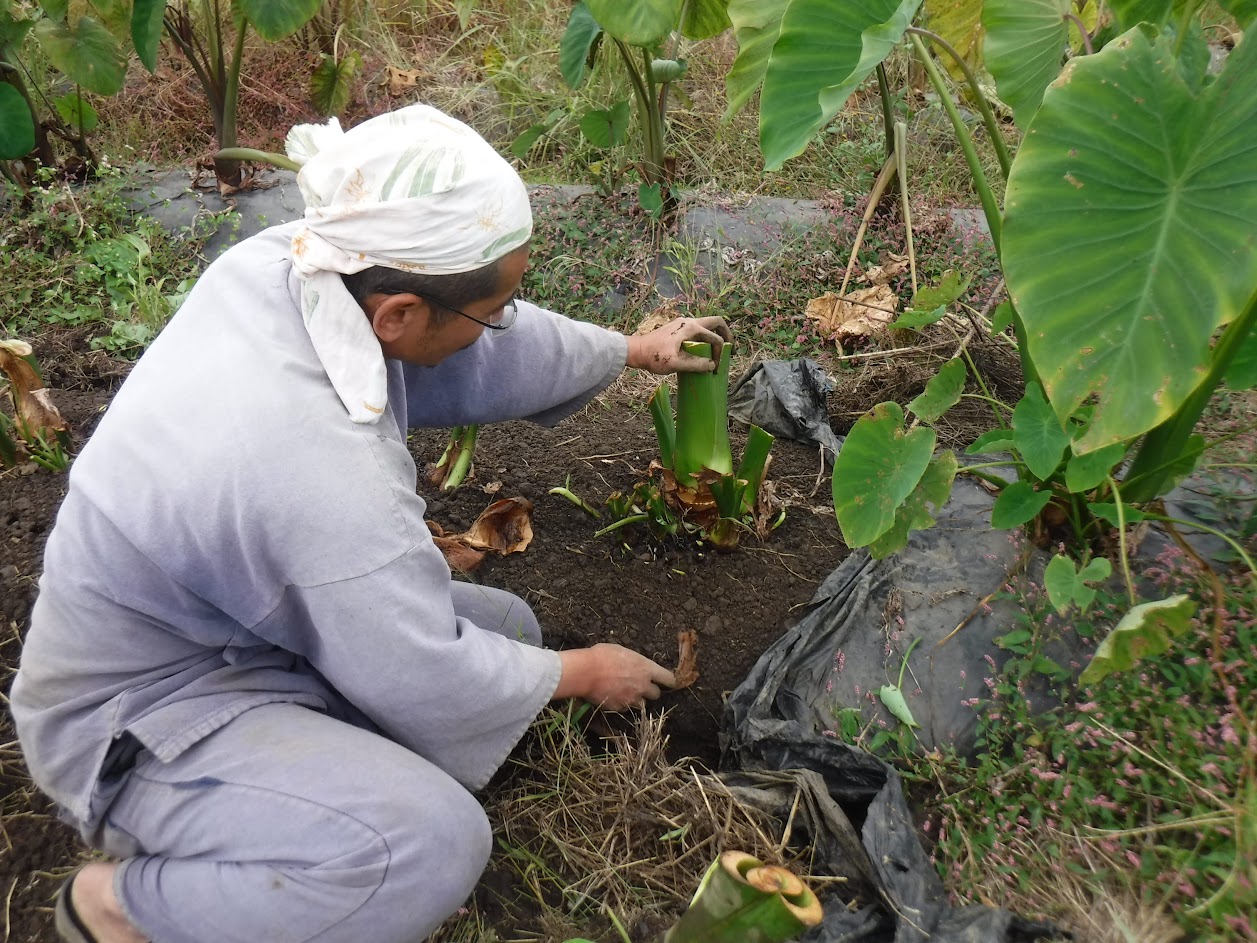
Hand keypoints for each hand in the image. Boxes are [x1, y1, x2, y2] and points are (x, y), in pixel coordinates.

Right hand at [554, 643, 676, 710]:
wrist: (585, 672)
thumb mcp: (621, 651)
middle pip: (656, 694)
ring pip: (642, 704)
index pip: (668, 679)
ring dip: (637, 699)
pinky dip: (623, 704)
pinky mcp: (620, 707)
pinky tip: (615, 697)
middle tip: (641, 686)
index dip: (669, 681)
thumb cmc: (602, 656)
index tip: (667, 682)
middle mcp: (643, 686)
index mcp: (646, 669)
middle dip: (650, 691)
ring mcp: (631, 699)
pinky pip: (626, 708)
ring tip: (626, 693)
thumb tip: (634, 663)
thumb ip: (633, 660)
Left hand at [626, 316, 732, 374]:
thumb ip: (695, 365)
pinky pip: (699, 329)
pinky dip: (706, 337)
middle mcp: (689, 322)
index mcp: (690, 327)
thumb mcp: (675, 364)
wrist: (636, 351)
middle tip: (729, 348)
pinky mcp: (678, 329)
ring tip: (719, 350)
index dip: (720, 353)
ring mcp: (683, 324)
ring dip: (716, 335)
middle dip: (726, 334)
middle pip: (716, 322)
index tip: (717, 367)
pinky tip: (704, 350)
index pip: (715, 338)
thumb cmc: (654, 357)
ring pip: (707, 324)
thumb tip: (712, 365)